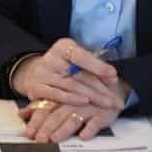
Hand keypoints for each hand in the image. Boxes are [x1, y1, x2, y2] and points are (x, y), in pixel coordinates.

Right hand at [10, 38, 126, 111]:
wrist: (37, 74)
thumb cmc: (66, 67)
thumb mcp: (79, 60)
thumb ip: (95, 66)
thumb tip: (112, 77)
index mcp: (63, 47)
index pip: (81, 56)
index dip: (98, 66)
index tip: (114, 75)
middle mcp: (51, 58)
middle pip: (79, 74)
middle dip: (100, 88)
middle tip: (116, 99)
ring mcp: (42, 73)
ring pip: (70, 85)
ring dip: (92, 96)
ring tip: (108, 104)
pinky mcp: (35, 88)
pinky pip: (56, 94)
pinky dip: (71, 99)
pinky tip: (85, 102)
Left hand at [21, 99, 122, 142]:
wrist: (108, 90)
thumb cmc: (80, 97)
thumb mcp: (60, 99)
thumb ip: (40, 107)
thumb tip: (21, 114)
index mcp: (60, 98)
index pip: (45, 110)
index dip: (36, 121)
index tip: (28, 133)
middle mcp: (73, 102)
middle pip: (57, 115)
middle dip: (47, 128)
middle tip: (39, 139)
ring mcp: (87, 108)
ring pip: (74, 118)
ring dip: (64, 130)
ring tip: (55, 139)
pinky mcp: (102, 114)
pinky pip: (96, 122)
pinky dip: (90, 129)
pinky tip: (84, 136)